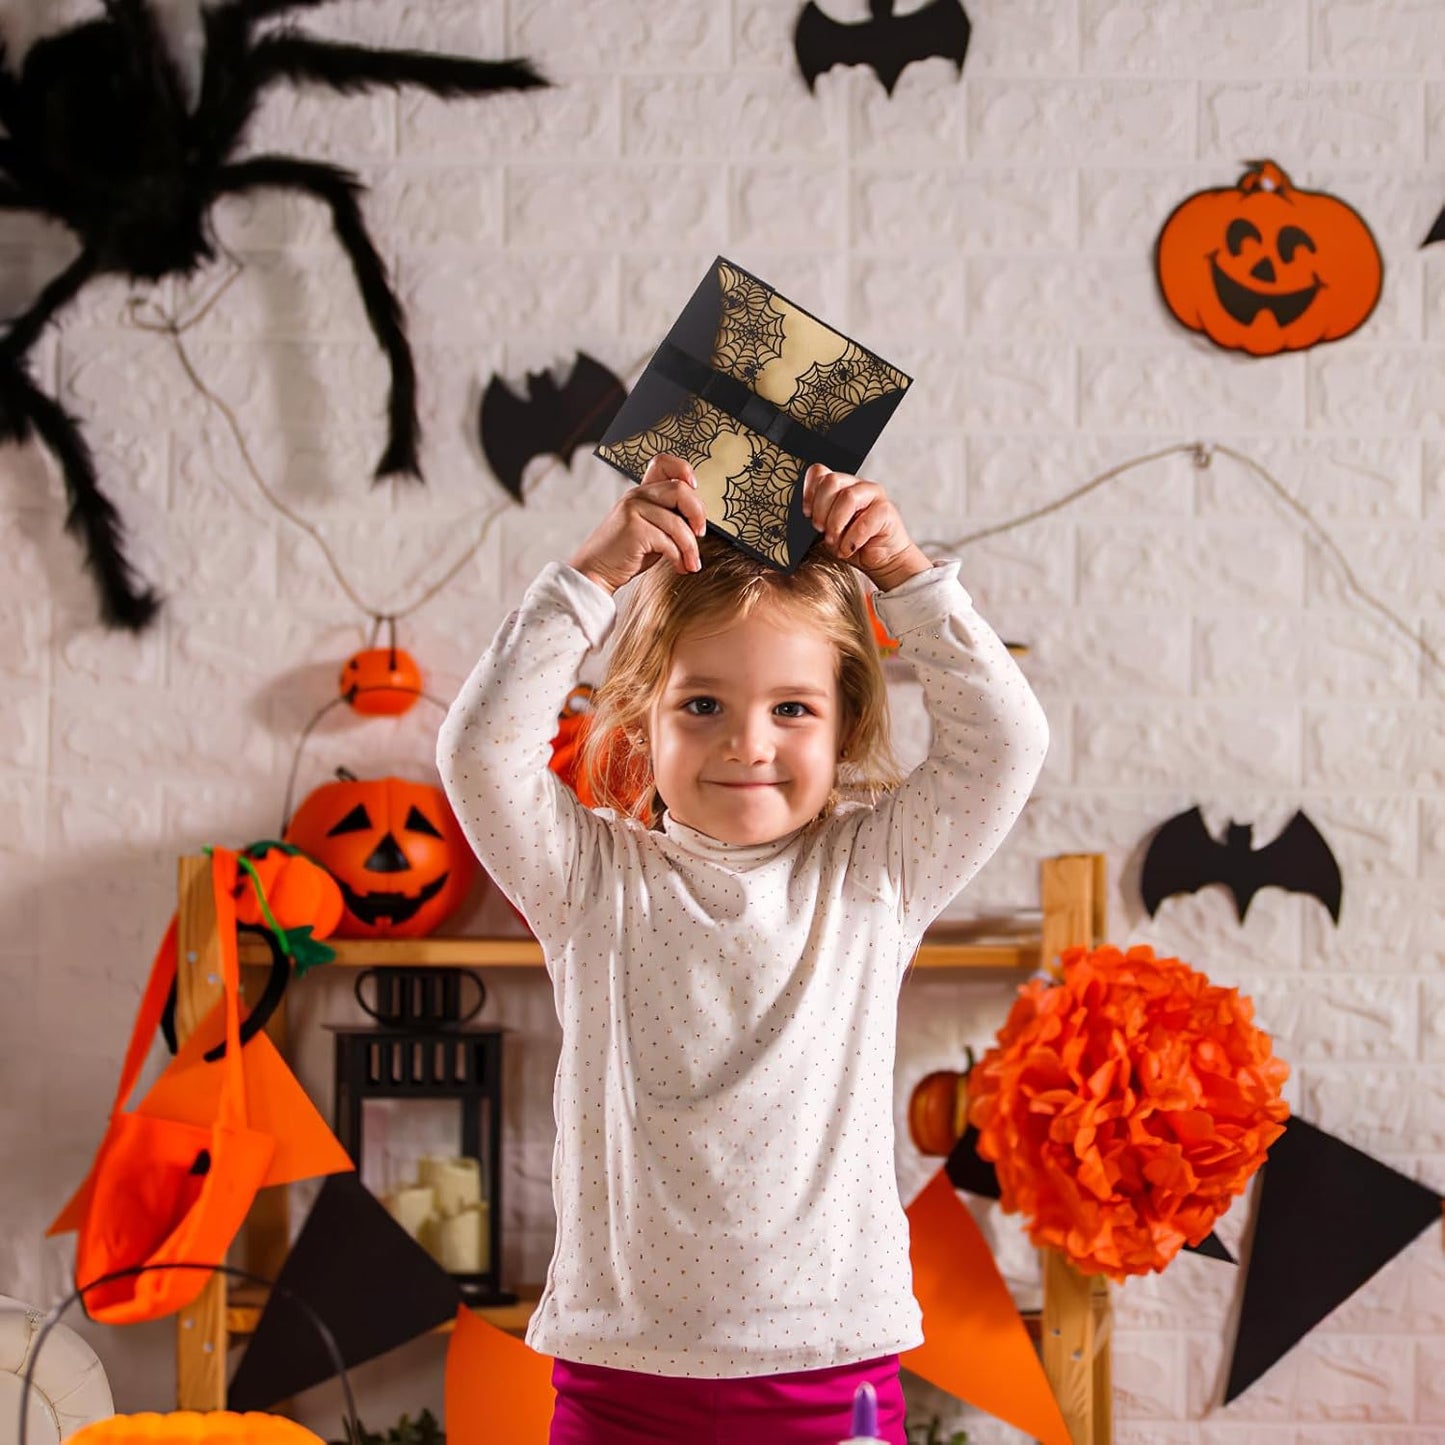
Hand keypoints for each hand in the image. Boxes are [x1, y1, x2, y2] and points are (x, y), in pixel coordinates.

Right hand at [569, 453, 707, 593]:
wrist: (597, 572)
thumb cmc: (628, 554)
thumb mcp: (651, 529)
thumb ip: (669, 517)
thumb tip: (700, 520)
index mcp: (641, 492)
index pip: (662, 462)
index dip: (684, 470)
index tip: (694, 488)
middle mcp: (636, 495)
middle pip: (681, 490)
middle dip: (698, 514)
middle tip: (700, 534)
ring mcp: (633, 510)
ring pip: (678, 522)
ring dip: (691, 547)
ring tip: (692, 564)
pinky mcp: (633, 529)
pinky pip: (668, 541)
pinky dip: (678, 558)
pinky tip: (679, 567)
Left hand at [802, 464, 930, 590]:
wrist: (883, 561)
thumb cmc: (854, 545)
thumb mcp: (828, 530)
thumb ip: (818, 518)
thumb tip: (806, 514)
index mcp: (841, 486)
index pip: (819, 472)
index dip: (809, 492)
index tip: (808, 514)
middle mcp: (857, 486)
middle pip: (831, 481)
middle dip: (821, 509)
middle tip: (822, 530)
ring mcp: (874, 495)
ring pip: (847, 497)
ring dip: (835, 523)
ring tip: (835, 541)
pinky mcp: (886, 510)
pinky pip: (864, 521)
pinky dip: (851, 539)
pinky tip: (849, 548)